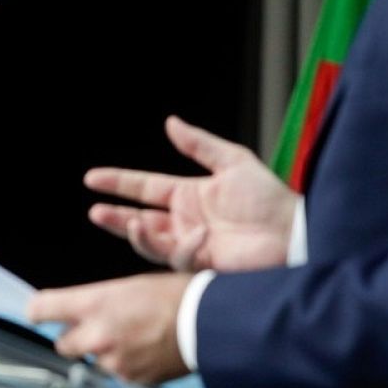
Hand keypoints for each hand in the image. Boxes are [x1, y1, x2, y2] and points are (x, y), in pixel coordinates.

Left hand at [28, 272, 190, 383]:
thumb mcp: (128, 286)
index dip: (36, 311)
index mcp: (93, 303)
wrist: (207, 324)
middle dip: (73, 337)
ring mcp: (112, 361)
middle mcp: (96, 335)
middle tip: (94, 328)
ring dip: (103, 351)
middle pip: (61, 343)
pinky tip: (144, 350)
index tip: (37, 313)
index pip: (41, 310)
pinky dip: (125, 364)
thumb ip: (96, 301)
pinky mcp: (129, 379)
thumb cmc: (173, 295)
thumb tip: (79, 311)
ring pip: (92, 360)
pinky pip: (116, 373)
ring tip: (132, 336)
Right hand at [87, 115, 294, 270]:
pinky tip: (197, 236)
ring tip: (130, 223)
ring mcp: (192, 245)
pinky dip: (183, 248)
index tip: (92, 178)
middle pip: (139, 219)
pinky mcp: (203, 266)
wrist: (295, 233)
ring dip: (137, 235)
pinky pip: (180, 259)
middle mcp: (185, 221)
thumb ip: (199, 145)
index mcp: (189, 195)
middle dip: (115, 217)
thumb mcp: (233, 161)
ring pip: (151, 244)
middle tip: (94, 212)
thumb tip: (170, 122)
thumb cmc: (269, 198)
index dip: (119, 183)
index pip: (145, 188)